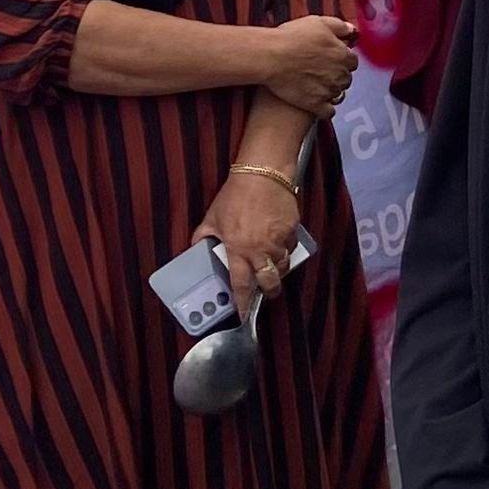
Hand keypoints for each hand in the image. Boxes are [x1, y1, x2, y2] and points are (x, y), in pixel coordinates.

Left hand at [199, 168, 298, 306]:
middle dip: (269, 292)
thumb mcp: (212, 217)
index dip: (243, 303)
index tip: (244, 314)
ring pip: (283, 266)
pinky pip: (290, 247)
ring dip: (278, 270)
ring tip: (272, 267)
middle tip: (266, 293)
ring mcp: (279, 241)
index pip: (241, 285)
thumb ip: (204, 236)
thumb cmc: (236, 195)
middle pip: (270, 283)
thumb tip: (197, 248)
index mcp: (239, 249)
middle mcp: (260, 250)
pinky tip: (279, 242)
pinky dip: (285, 249)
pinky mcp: (292, 231)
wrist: (263, 174)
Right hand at [258, 14, 358, 115]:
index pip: (352, 61)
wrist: (271, 57)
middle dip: (337, 76)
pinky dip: (325, 109)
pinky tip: (317, 103)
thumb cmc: (291, 38)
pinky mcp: (315, 104)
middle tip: (321, 71)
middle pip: (346, 78)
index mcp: (342, 55)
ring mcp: (329, 91)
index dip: (342, 59)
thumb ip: (339, 26)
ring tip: (316, 85)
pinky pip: (328, 112)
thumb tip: (351, 30)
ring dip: (331, 91)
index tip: (332, 58)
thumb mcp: (318, 22)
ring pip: (338, 95)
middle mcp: (340, 75)